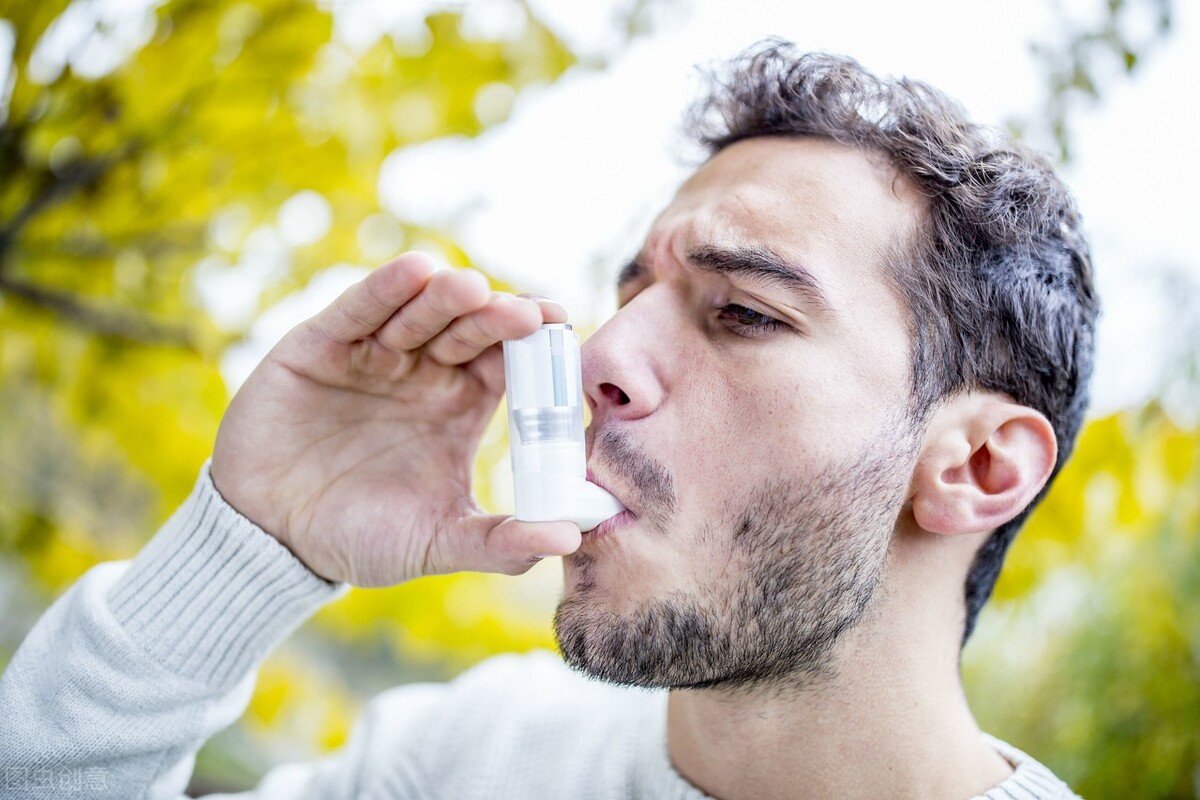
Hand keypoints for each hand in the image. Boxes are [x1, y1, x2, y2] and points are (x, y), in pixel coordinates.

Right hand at [210, 252, 581, 584]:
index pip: (506, 358)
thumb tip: (572, 536)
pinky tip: (413, 271)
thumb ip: (501, 542)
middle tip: (522, 314)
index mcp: (459, 404)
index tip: (560, 328)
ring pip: (417, 312)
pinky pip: (357, 311)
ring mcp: (373, 354)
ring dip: (444, 297)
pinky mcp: (321, 345)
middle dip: (494, 316)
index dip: (531, 341)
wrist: (271, 539)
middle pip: (467, 328)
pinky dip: (383, 291)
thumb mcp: (438, 542)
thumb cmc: (360, 538)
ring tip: (470, 288)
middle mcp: (422, 370)